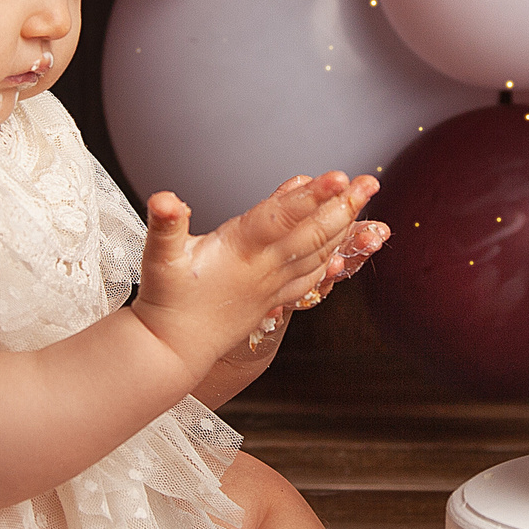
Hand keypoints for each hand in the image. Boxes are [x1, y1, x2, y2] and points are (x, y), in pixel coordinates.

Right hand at [133, 171, 378, 381]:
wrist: (171, 352)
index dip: (311, 196)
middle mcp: (264, 268)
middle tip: (369, 182)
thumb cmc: (165, 301)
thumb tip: (163, 199)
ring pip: (317, 254)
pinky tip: (342, 247)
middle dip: (343, 206)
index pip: (282, 217)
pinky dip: (330, 258)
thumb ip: (165, 225)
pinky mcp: (273, 300)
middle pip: (312, 233)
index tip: (339, 177)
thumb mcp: (159, 258)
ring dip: (343, 228)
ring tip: (363, 204)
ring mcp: (272, 286)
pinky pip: (311, 277)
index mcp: (240, 250)